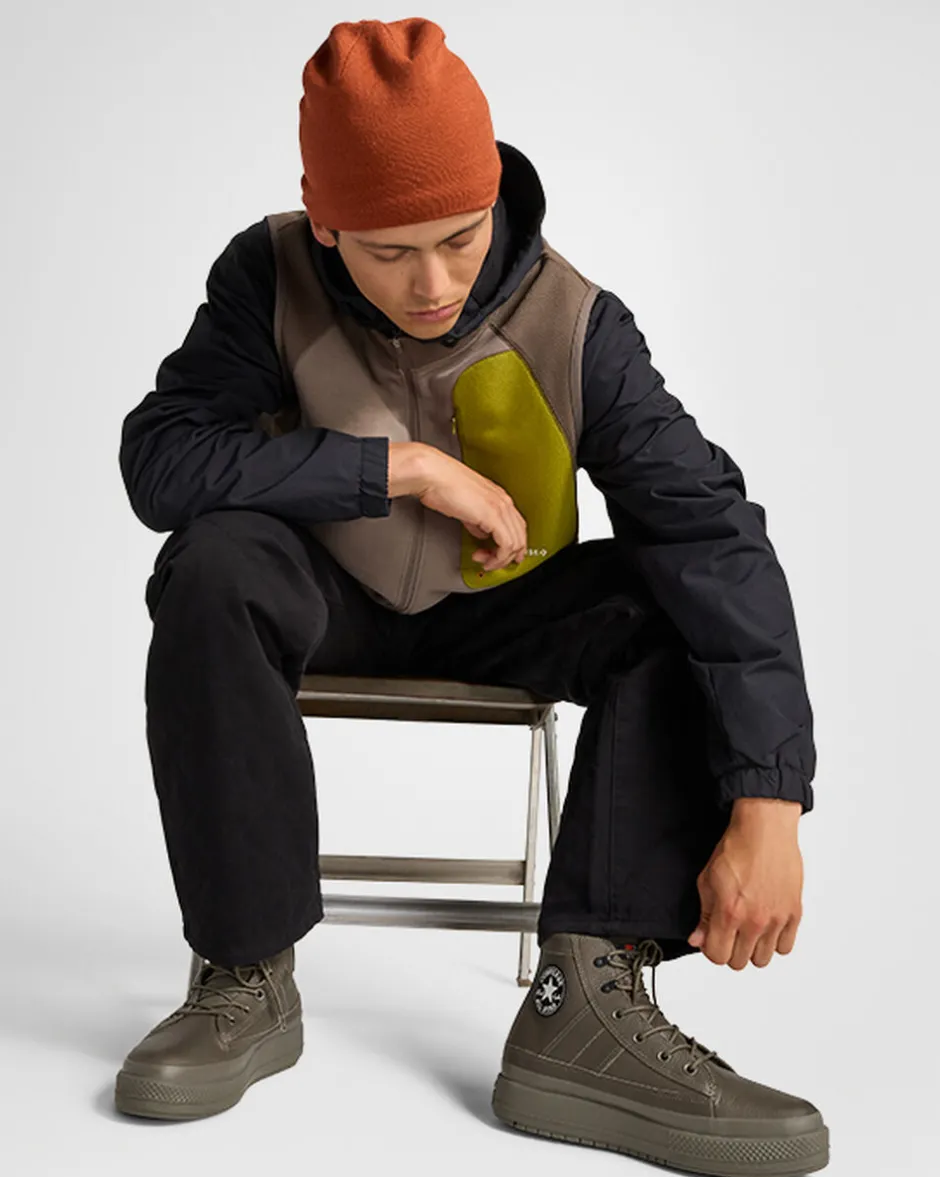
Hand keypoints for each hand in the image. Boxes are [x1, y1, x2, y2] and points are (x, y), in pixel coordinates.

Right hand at [388, 441, 526, 571]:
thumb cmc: (440, 484)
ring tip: (485, 562)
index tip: (503, 556)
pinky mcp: (493, 515)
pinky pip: (506, 544)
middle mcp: (503, 501)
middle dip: (509, 556)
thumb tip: (480, 532)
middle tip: (494, 563)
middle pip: (521, 536)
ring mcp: (500, 507)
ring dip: (501, 559)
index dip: (514, 545)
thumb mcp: (464, 506)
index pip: (517, 525)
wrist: (432, 474)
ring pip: (516, 543)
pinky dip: (498, 558)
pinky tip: (485, 559)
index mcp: (498, 496)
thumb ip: (476, 521)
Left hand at [688, 798, 802, 968]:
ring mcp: (776, 919)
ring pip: (763, 959)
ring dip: (753, 948)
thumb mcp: (707, 880)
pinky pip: (785, 947)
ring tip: (749, 929)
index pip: (718, 956)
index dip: (711, 948)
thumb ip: (704, 915)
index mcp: (729, 912)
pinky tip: (766, 926)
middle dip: (730, 949)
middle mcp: (755, 920)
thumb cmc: (736, 849)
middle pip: (739, 962)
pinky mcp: (794, 913)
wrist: (765, 830)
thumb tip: (697, 940)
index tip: (712, 938)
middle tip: (730, 931)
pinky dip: (775, 941)